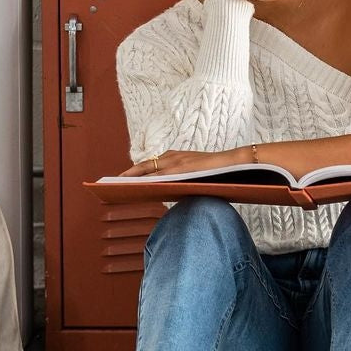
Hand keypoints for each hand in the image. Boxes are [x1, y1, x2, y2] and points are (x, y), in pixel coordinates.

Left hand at [118, 147, 245, 177]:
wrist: (235, 162)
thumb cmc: (217, 172)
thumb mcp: (195, 176)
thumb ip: (182, 181)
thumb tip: (169, 194)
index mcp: (177, 157)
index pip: (152, 164)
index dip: (137, 170)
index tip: (124, 177)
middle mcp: (174, 156)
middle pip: (146, 165)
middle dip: (130, 173)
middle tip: (114, 182)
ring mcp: (177, 161)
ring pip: (149, 168)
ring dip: (134, 176)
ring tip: (121, 185)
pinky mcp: (181, 167)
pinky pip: (159, 174)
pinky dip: (147, 179)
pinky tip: (138, 186)